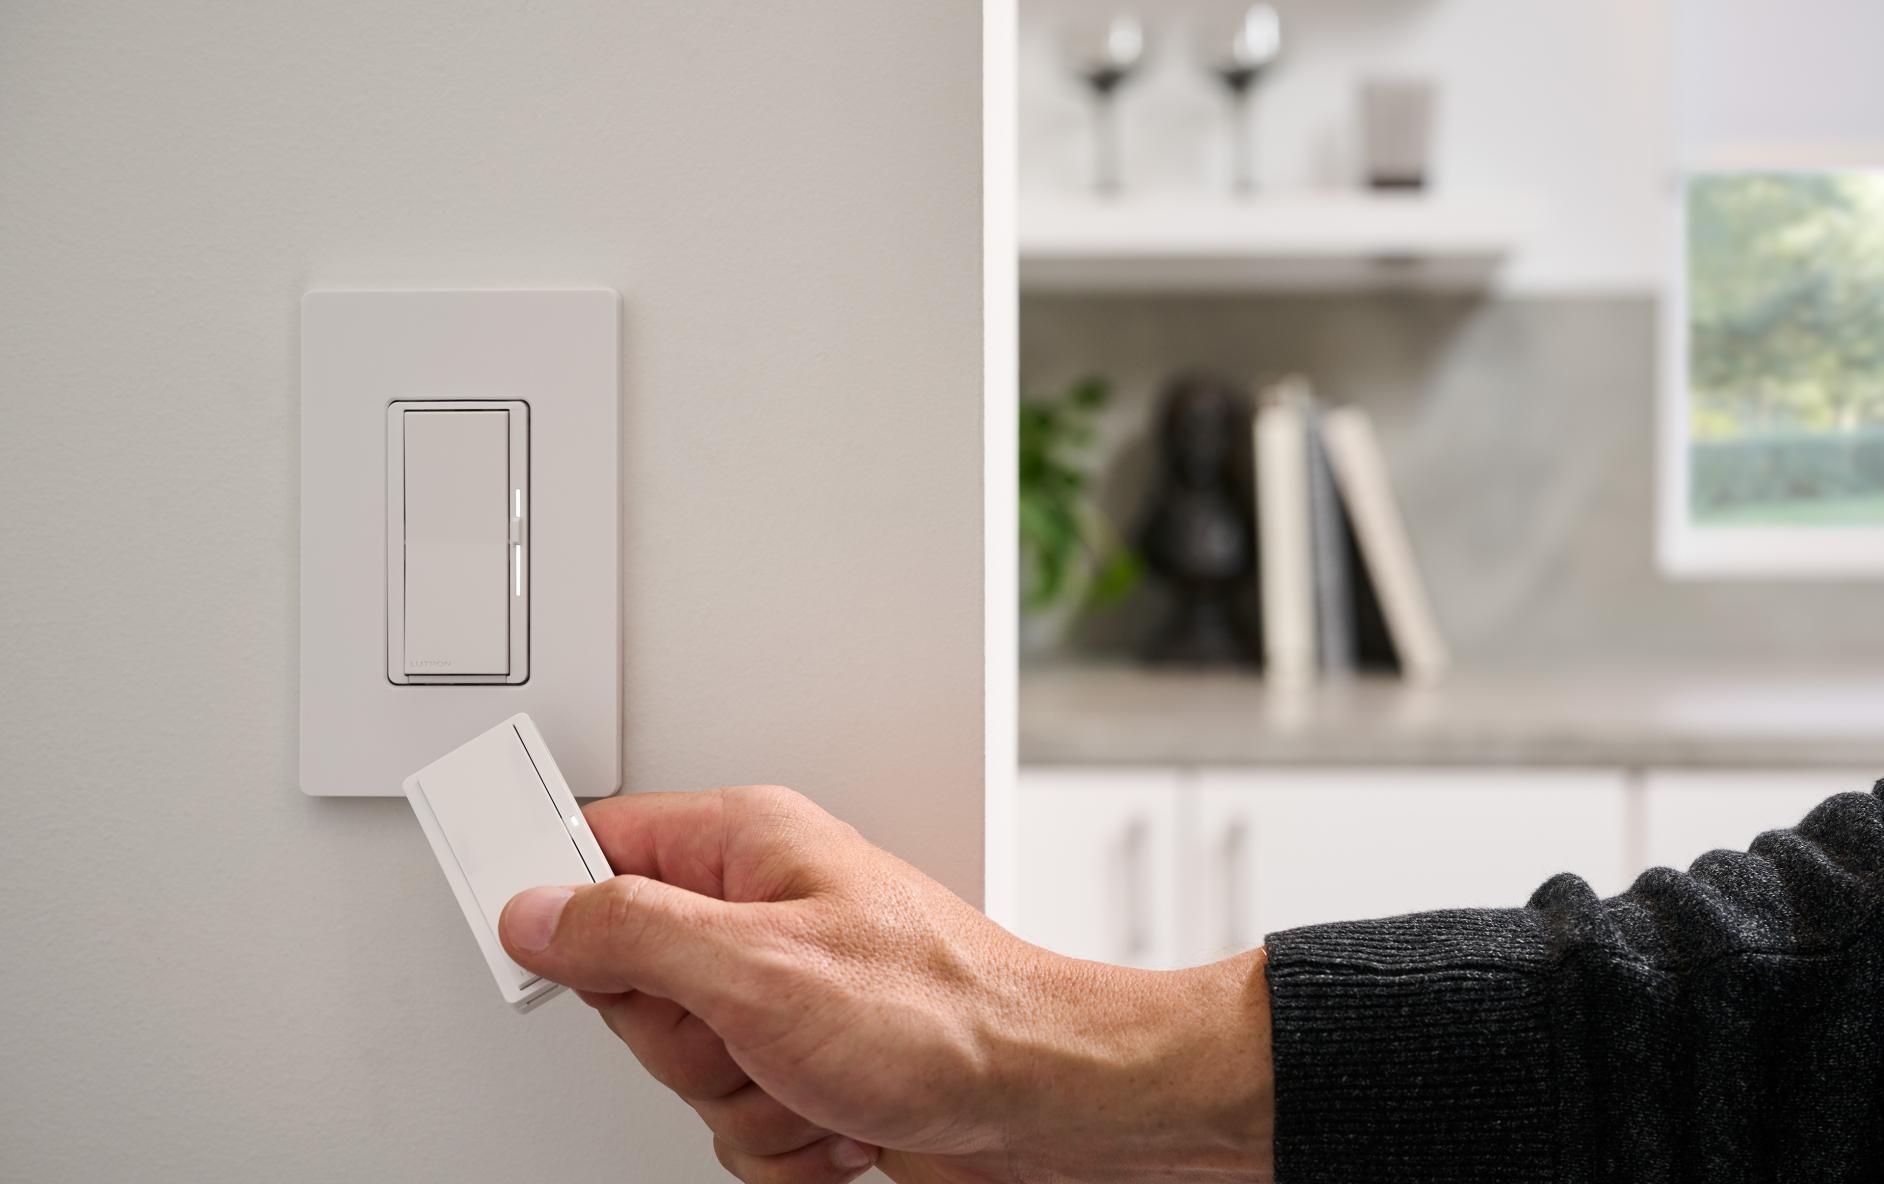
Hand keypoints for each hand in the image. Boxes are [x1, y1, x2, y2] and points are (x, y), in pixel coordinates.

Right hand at [499, 785, 1273, 1183]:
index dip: (550, 895)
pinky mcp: (807, 1064)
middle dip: (683, 1041)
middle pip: (629, 984)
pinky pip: (736, 1119)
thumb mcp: (757, 966)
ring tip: (816, 1075)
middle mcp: (762, 913)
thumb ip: (629, 933)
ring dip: (744, 1100)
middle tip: (743, 1031)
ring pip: (682, 1068)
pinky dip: (786, 1138)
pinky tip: (841, 1113)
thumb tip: (536, 910)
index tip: (513, 930)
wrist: (1048, 1099)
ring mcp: (783, 996)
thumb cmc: (944, 1011)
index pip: (596, 843)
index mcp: (747, 845)